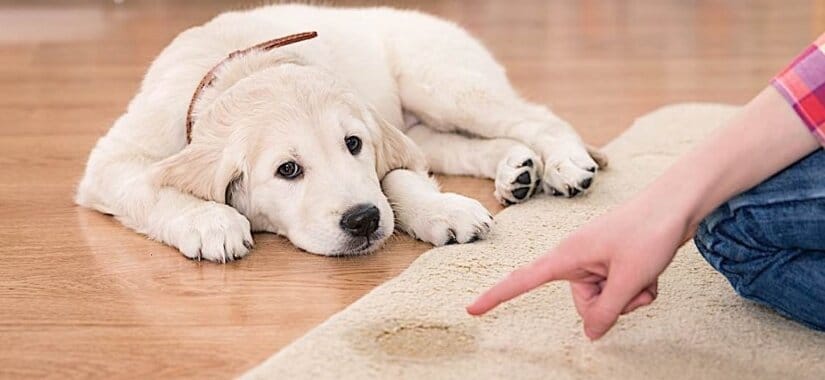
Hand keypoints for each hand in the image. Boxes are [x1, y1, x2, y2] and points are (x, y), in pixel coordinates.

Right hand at [466, 197, 689, 339]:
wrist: (678, 203)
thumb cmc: (649, 232)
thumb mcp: (628, 280)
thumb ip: (606, 312)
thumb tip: (591, 334)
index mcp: (567, 256)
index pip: (523, 280)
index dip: (496, 296)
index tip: (471, 309)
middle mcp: (577, 258)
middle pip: (584, 304)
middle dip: (612, 304)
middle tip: (634, 282)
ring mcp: (597, 260)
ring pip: (606, 300)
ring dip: (630, 296)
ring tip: (646, 273)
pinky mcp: (613, 261)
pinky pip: (620, 290)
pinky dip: (638, 288)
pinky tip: (652, 272)